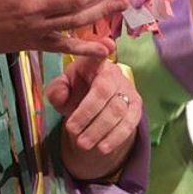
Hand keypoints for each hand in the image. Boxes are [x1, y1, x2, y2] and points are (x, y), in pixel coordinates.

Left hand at [48, 57, 143, 180]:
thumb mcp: (61, 91)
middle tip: (72, 132)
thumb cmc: (76, 93)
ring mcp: (128, 90)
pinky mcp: (136, 108)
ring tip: (82, 144)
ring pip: (117, 110)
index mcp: (94, 63)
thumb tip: (62, 94)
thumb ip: (56, 91)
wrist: (95, 110)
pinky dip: (115, 137)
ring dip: (99, 129)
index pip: (98, 55)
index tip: (108, 45)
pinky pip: (129, 124)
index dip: (102, 48)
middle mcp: (114, 73)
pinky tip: (103, 148)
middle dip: (87, 113)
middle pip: (104, 91)